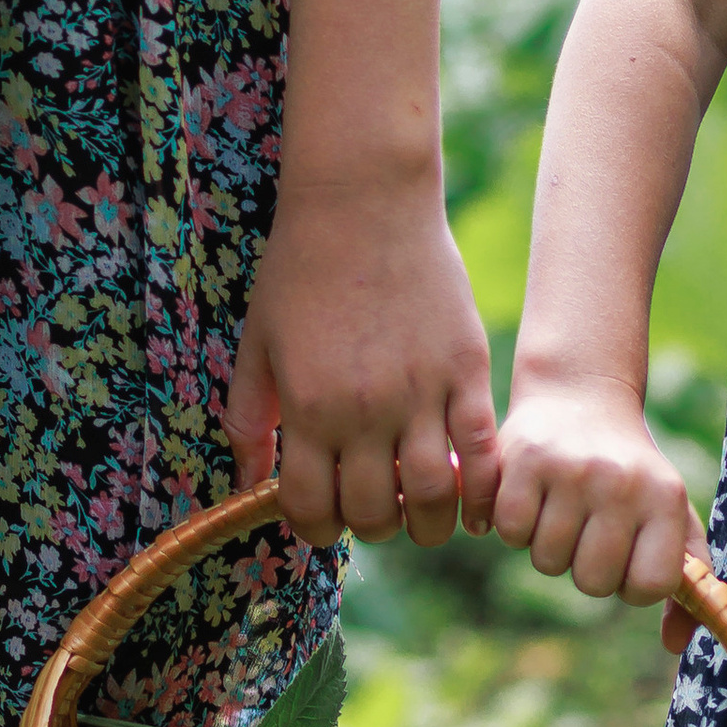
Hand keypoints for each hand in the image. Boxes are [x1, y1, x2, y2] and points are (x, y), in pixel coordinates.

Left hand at [227, 176, 500, 548]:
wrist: (364, 199)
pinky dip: (480, 493)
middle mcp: (367, 411)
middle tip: (369, 504)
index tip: (322, 515)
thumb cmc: (301, 268)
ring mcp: (423, 393)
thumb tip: (245, 486)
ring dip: (425, 523)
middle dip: (368, 524)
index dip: (314, 528)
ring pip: (431, 500)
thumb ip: (247, 419)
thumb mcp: (256, 343)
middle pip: (374, 515)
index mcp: (310, 409)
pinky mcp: (468, 371)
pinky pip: (481, 456)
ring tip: (419, 509)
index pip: (313, 511)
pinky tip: (471, 502)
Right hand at [492, 372, 694, 631]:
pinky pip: (509, 532)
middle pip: (592, 583)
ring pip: (546, 562)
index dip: (632, 584)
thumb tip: (675, 646)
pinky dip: (515, 525)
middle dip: (586, 566)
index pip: (649, 587)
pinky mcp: (525, 459)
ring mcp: (571, 470)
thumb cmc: (631, 472)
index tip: (627, 556)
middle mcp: (622, 482)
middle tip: (589, 528)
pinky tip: (532, 496)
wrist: (582, 394)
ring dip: (549, 545)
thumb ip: (685, 580)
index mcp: (665, 497)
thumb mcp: (669, 513)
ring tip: (561, 506)